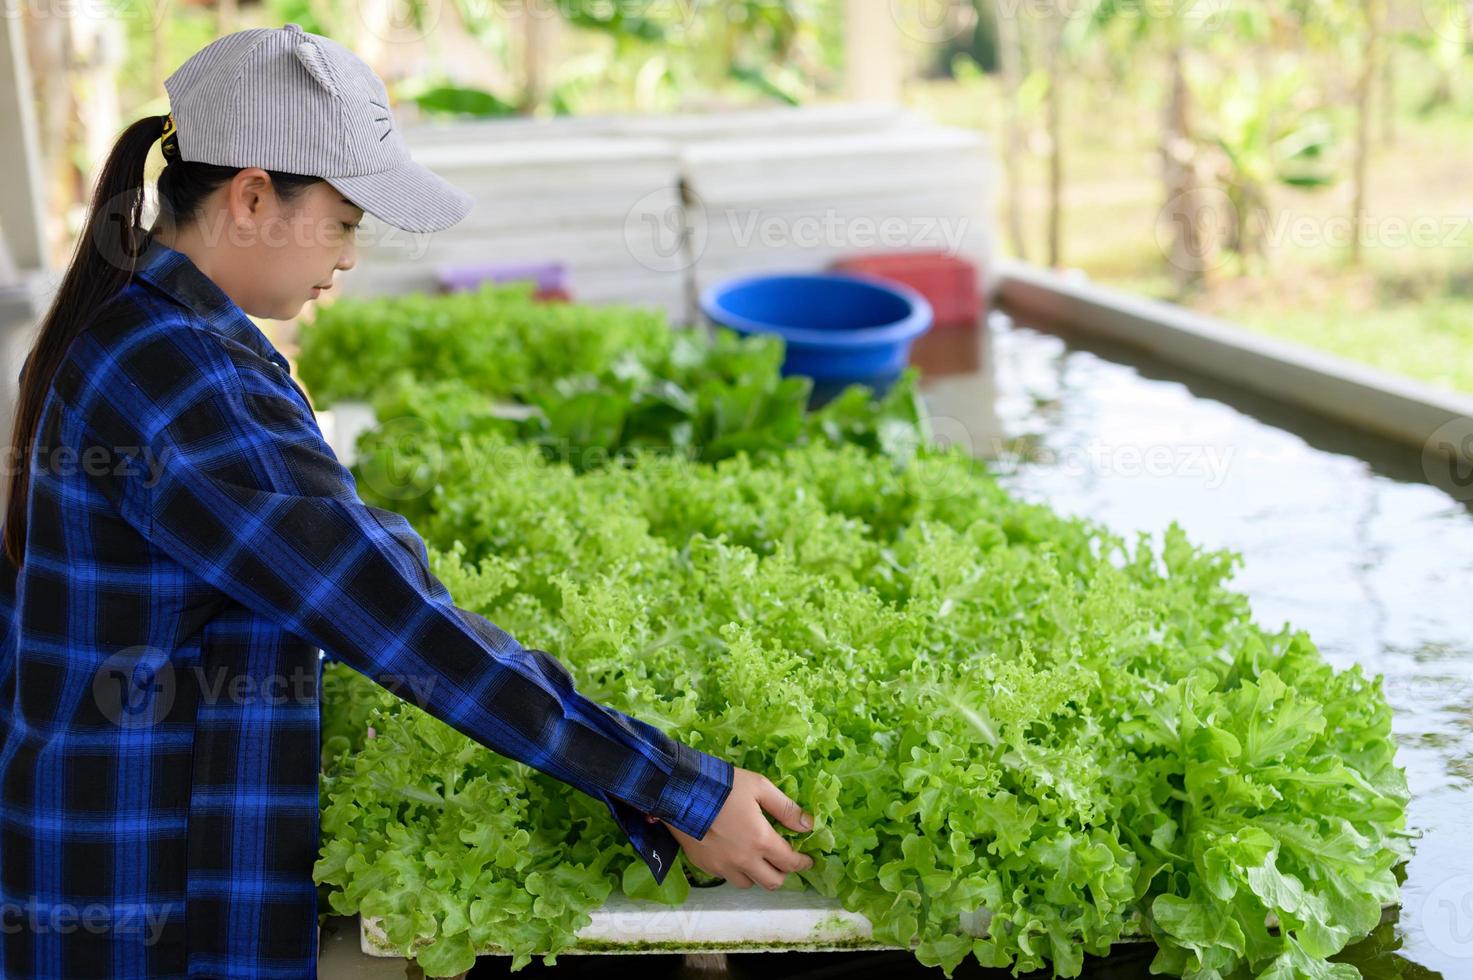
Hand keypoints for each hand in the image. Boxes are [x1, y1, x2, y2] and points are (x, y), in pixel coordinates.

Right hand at [664, 767, 815, 889]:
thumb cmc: (723, 786)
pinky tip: (732, 853)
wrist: (679, 791)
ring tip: (756, 858)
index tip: (807, 860)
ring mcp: (722, 866)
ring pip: (748, 883)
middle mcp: (743, 860)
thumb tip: (807, 826)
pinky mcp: (704, 866)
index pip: (789, 862)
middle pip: (771, 882)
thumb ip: (785, 808)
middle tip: (783, 860)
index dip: (802, 863)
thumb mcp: (759, 787)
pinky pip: (726, 876)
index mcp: (761, 840)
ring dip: (757, 874)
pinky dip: (735, 870)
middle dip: (783, 873)